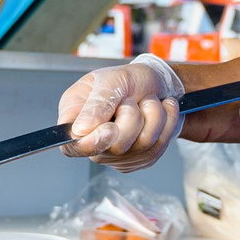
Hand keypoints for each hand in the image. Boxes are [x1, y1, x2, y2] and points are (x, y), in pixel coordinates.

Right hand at [59, 53, 185, 171]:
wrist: (158, 84)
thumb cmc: (130, 79)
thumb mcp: (112, 79)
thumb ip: (97, 102)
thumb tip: (80, 129)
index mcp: (75, 117)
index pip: (72, 146)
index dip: (92, 143)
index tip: (110, 129)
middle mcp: (92, 140)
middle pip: (114, 147)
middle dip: (133, 118)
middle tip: (131, 100)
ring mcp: (116, 155)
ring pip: (141, 148)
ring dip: (153, 117)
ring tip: (148, 102)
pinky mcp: (139, 159)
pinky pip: (157, 149)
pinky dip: (166, 124)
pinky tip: (161, 111)